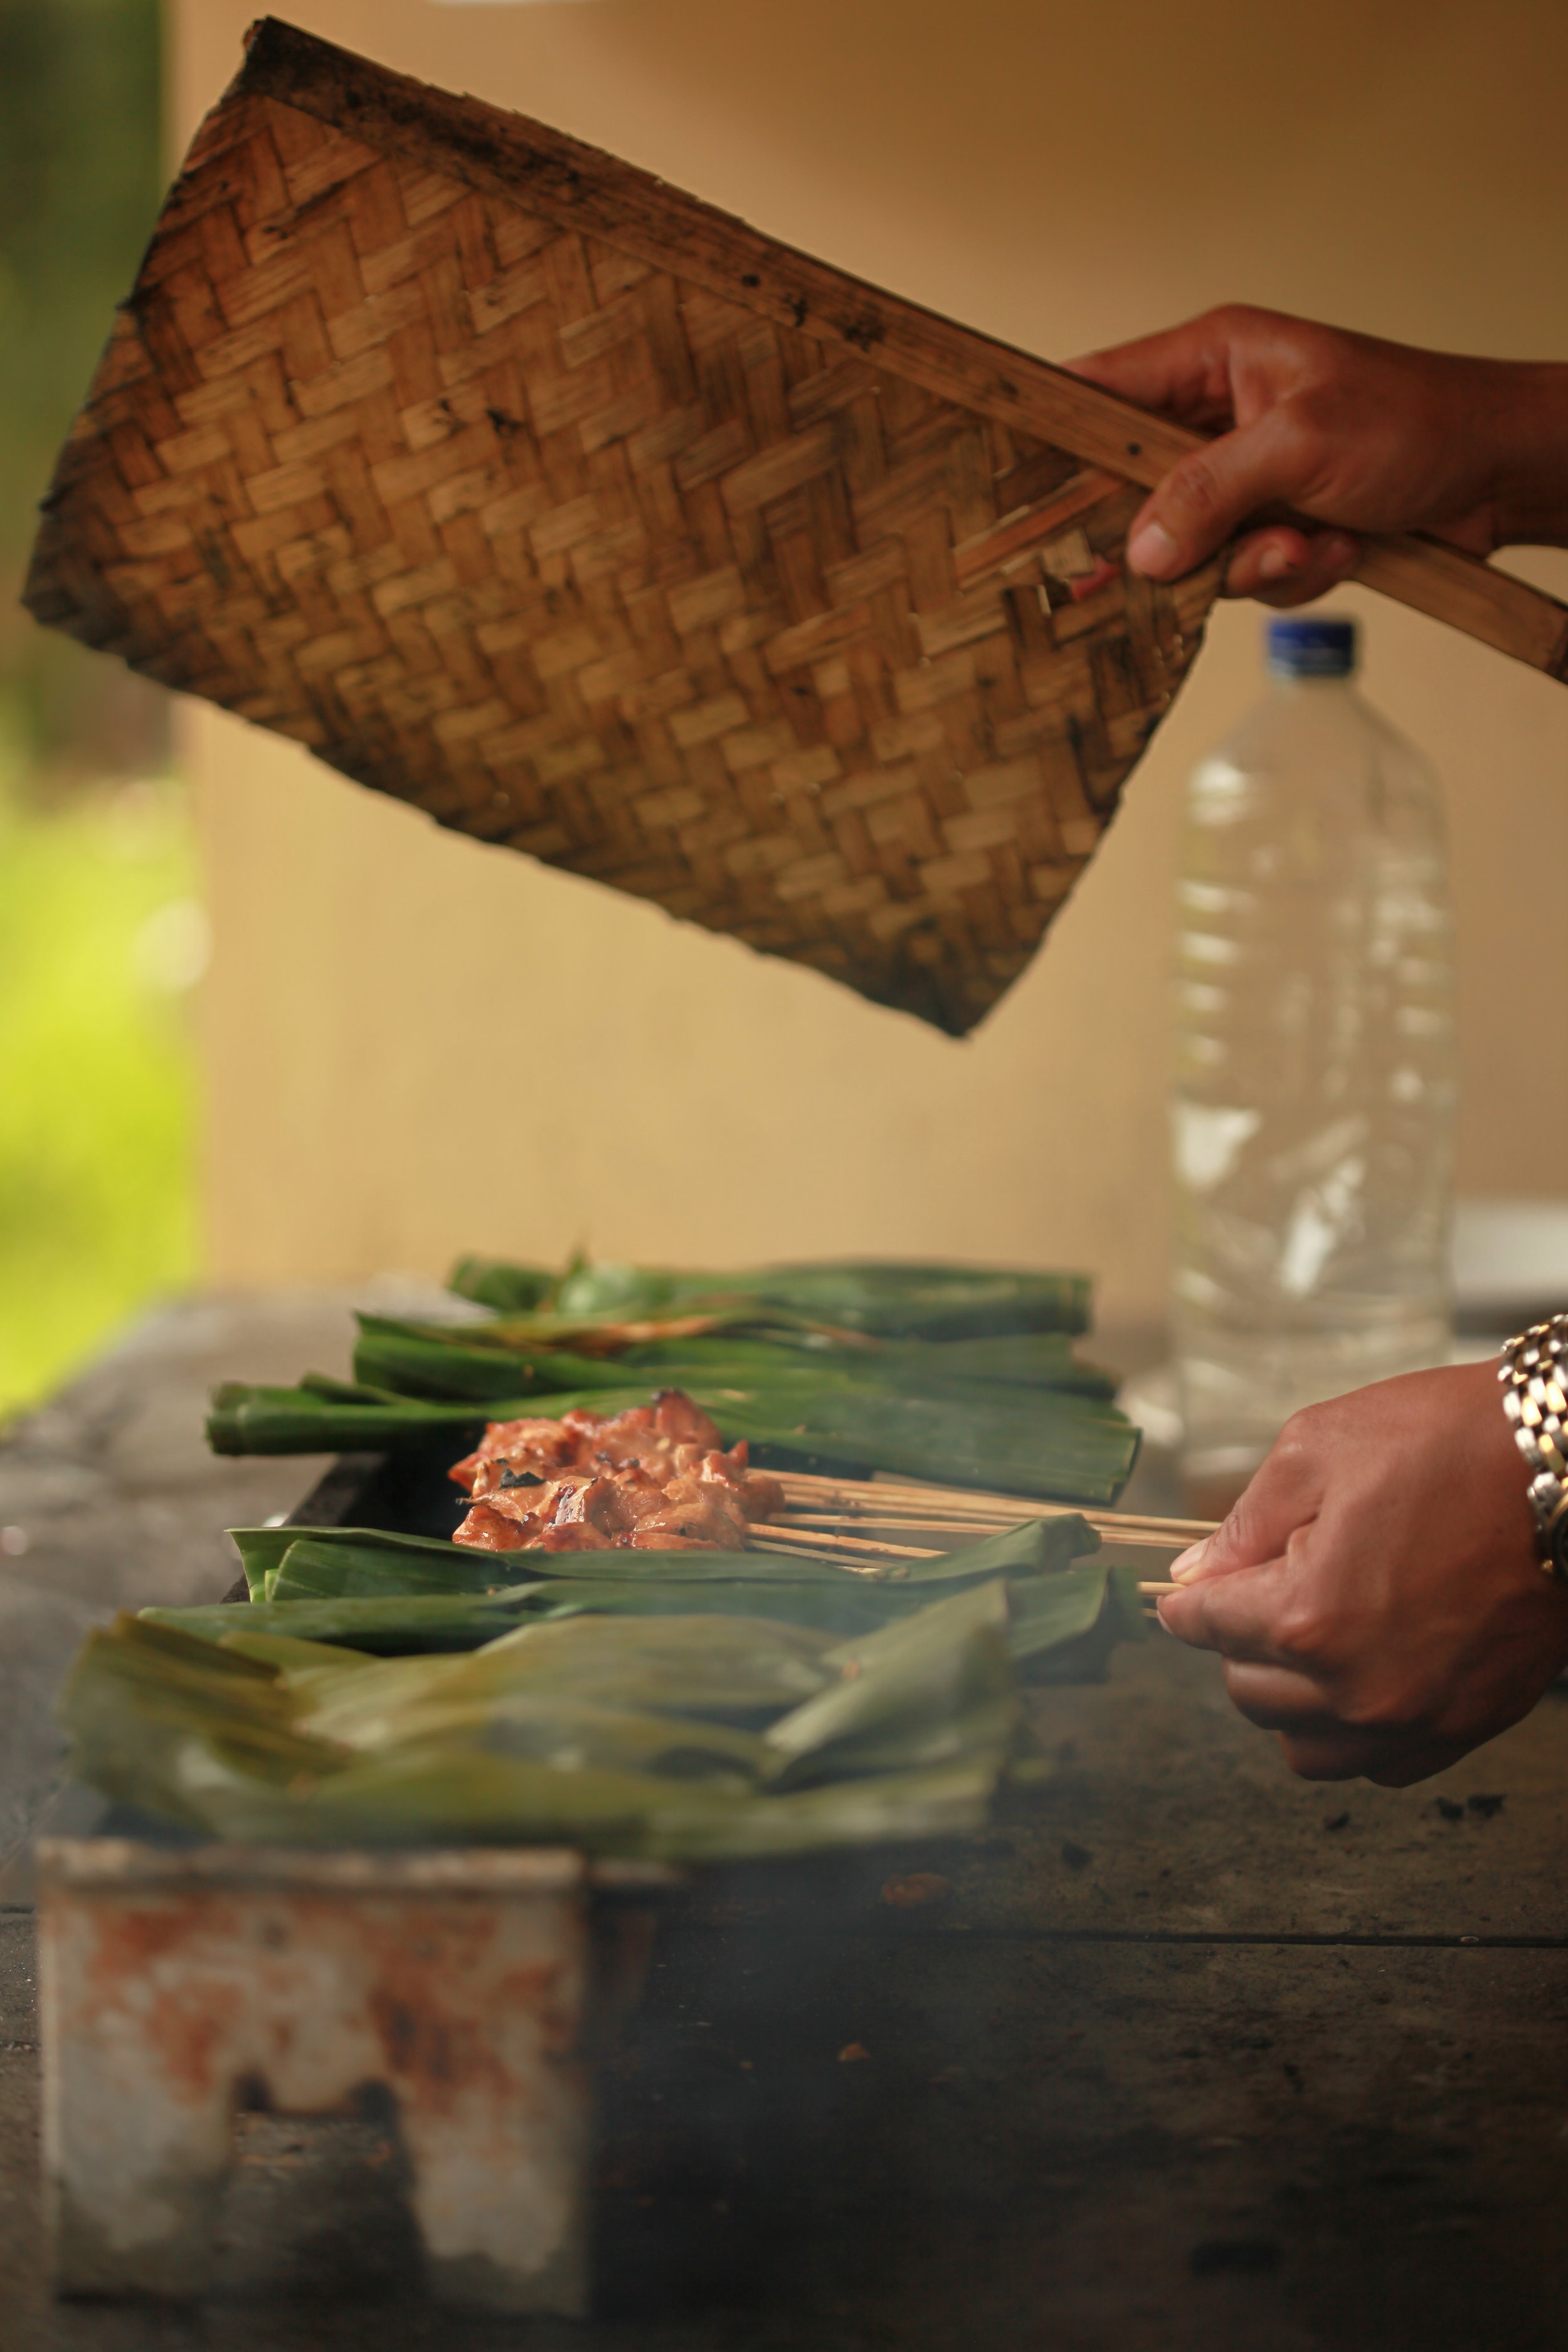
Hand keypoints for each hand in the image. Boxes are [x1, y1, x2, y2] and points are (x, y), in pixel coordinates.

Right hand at [1068, 305, 1567, 605]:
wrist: (1499, 474)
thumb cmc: (1418, 421)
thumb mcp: (1301, 444)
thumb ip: (1209, 492)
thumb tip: (1139, 550)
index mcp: (1214, 359)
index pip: (1100, 389)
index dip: (1049, 434)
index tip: (1008, 484)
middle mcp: (1218, 419)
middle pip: (1134, 490)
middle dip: (1170, 535)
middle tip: (1165, 564)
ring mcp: (1246, 480)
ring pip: (1190, 550)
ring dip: (1251, 563)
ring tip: (1310, 538)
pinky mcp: (1276, 528)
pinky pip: (1243, 576)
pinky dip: (1291, 575)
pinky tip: (1338, 547)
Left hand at [1156, 1360, 1567, 1783]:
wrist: (1567, 1465)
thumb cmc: (1447, 1443)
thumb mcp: (1316, 1450)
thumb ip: (1242, 1525)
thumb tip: (1194, 1575)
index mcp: (1308, 1616)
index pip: (1206, 1626)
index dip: (1186, 1603)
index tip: (1180, 1595)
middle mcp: (1358, 1687)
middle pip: (1247, 1691)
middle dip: (1237, 1642)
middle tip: (1260, 1594)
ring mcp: (1417, 1716)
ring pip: (1305, 1746)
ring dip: (1288, 1699)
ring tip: (1306, 1641)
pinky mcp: (1467, 1726)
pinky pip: (1379, 1763)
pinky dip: (1354, 1732)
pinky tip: (1359, 1677)